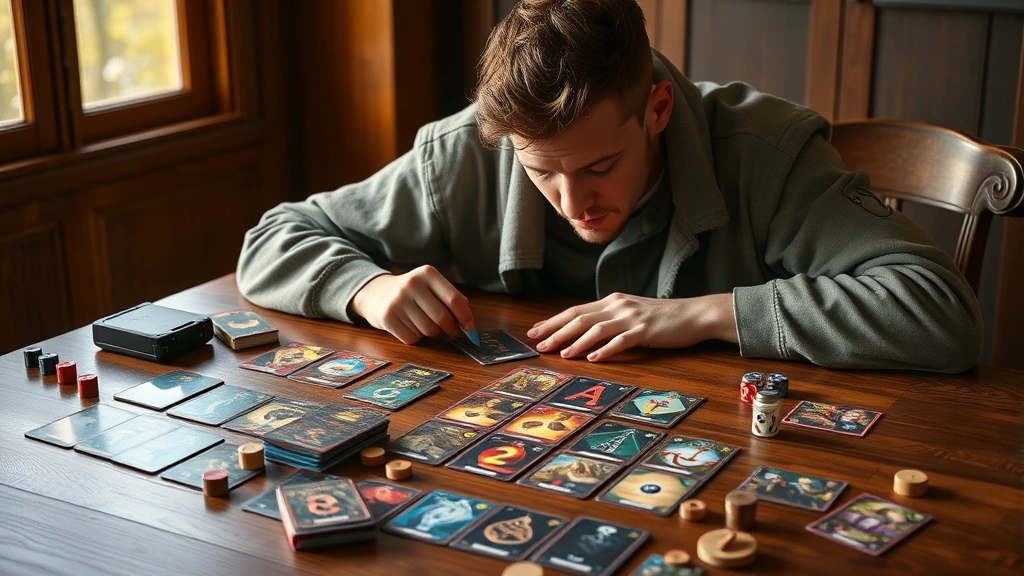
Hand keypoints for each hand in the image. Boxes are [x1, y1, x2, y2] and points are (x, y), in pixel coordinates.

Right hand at [350, 265, 474, 344]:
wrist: (375, 293)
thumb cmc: (412, 292)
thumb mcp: (430, 285)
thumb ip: (451, 297)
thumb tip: (468, 318)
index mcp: (427, 273)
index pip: (454, 299)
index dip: (465, 316)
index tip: (469, 327)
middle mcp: (412, 284)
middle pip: (442, 318)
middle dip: (451, 328)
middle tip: (451, 330)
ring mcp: (398, 301)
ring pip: (429, 330)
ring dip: (432, 332)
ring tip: (424, 323)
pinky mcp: (387, 317)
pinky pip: (413, 338)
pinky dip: (416, 337)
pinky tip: (410, 326)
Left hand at [526, 292, 736, 361]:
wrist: (694, 314)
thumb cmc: (661, 318)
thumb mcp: (631, 313)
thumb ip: (610, 319)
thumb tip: (584, 332)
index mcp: (612, 301)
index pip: (576, 311)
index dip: (553, 321)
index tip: (534, 331)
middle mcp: (618, 306)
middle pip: (580, 318)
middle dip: (556, 331)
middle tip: (539, 345)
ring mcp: (631, 317)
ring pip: (596, 329)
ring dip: (576, 342)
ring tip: (562, 354)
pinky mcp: (645, 330)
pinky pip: (621, 341)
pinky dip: (605, 350)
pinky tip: (593, 359)